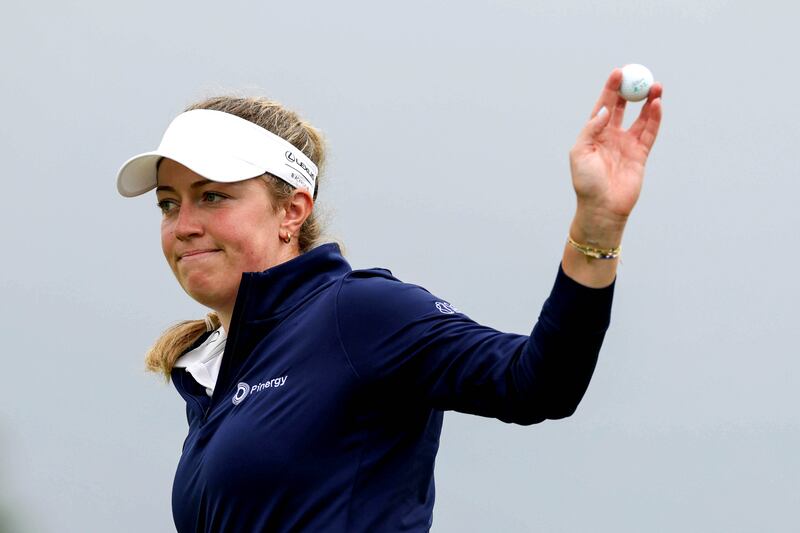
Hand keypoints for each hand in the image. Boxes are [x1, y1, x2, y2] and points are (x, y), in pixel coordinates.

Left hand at [569, 68, 662, 230]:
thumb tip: (603, 110)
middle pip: (623, 107)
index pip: (603, 106)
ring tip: (655, 86)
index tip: (618, 72)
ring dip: (648, 101)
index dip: (611, 89)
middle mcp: (611, 136)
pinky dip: (654, 118)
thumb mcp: (580, 153)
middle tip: (638, 74)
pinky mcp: (641, 154)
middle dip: (630, 91)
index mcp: (593, 134)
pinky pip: (650, 131)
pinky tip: (657, 104)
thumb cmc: (587, 183)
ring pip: (640, 117)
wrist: (603, 208)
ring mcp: (627, 144)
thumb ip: (591, 129)